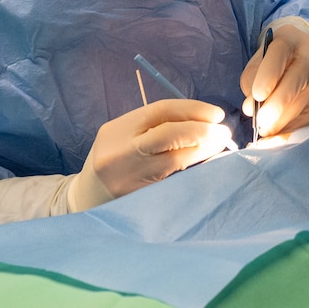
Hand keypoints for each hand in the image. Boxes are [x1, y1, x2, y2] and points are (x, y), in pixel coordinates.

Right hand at [67, 99, 235, 211]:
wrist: (85, 198)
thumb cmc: (114, 158)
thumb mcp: (124, 135)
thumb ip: (154, 126)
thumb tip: (202, 121)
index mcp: (119, 129)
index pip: (161, 111)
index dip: (193, 109)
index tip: (217, 115)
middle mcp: (122, 151)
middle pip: (169, 135)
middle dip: (202, 132)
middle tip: (224, 133)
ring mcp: (129, 177)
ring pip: (174, 161)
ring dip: (203, 152)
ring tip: (219, 147)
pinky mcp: (137, 198)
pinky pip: (172, 182)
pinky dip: (192, 171)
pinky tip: (205, 167)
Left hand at [240, 21, 308, 138]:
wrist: (301, 50)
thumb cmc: (273, 58)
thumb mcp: (258, 59)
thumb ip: (251, 80)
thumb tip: (251, 107)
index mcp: (289, 39)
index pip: (280, 53)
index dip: (269, 76)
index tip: (257, 96)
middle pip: (297, 79)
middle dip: (278, 104)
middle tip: (261, 121)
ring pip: (305, 99)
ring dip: (284, 120)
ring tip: (266, 131)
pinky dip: (296, 127)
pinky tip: (281, 134)